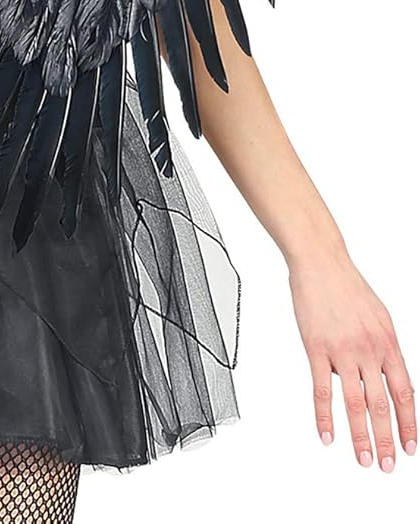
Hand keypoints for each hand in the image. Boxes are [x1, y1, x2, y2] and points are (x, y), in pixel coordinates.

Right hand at [288, 246, 415, 470]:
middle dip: (388, 440)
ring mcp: (343, 351)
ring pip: (356, 404)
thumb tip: (391, 378)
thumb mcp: (380, 318)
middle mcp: (369, 351)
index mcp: (388, 344)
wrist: (321, 262)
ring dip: (361, 437)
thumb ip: (385, 349)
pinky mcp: (317, 348)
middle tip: (389, 465)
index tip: (410, 448)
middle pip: (382, 405)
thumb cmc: (347, 287)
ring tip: (365, 460)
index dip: (409, 424)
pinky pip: (322, 390)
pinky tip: (327, 435)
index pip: (405, 394)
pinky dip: (325, 417)